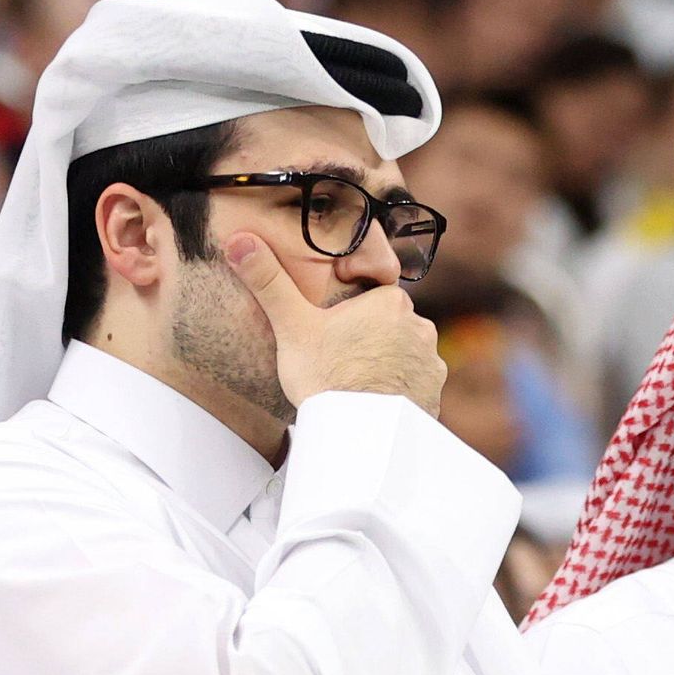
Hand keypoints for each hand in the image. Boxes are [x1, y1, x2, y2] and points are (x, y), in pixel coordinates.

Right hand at [221, 230, 439, 408]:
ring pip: (402, 356)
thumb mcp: (291, 325)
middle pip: (388, 327)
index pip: (371, 299)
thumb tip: (239, 241)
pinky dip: (397, 394)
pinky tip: (373, 404)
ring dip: (385, 367)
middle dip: (369, 340)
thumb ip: (269, 282)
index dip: (349, 318)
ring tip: (355, 386)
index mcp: (390, 302)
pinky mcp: (434, 395)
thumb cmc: (325, 377)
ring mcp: (430, 363)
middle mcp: (419, 327)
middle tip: (339, 362)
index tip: (332, 337)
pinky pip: (414, 388)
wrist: (356, 434)